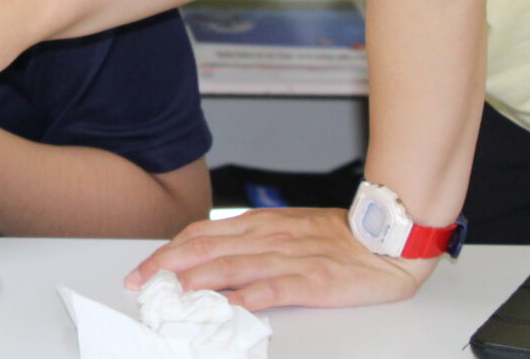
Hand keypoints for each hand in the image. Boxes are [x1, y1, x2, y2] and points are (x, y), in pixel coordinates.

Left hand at [124, 207, 431, 309]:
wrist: (387, 236)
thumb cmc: (336, 236)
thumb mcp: (283, 230)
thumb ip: (247, 244)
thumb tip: (207, 262)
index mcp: (257, 225)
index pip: (200, 235)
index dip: (168, 251)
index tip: (142, 271)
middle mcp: (267, 237)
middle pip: (207, 249)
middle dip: (168, 267)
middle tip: (141, 286)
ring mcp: (291, 258)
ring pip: (235, 265)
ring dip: (200, 280)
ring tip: (173, 293)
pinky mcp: (316, 280)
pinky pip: (280, 287)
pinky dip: (255, 295)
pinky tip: (236, 305)